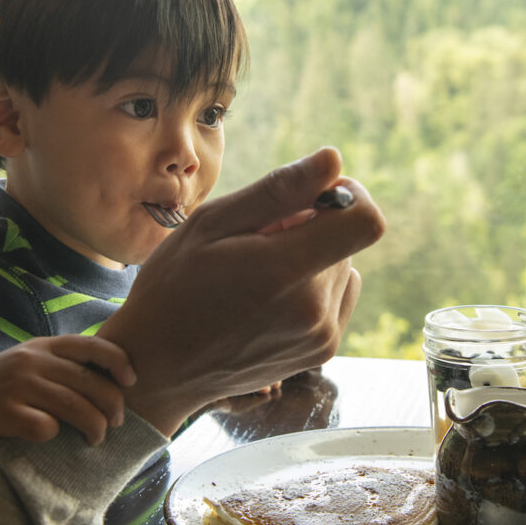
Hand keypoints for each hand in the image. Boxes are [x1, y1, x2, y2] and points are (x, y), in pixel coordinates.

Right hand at [0, 335, 135, 444]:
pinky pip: (43, 427)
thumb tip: (117, 377)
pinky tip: (55, 437)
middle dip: (111, 405)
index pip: (91, 345)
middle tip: (117, 421)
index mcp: (47, 345)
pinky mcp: (4, 412)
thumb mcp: (38, 358)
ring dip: (93, 426)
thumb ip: (69, 362)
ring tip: (96, 437)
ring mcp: (18, 385)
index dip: (118, 361)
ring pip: (72, 406)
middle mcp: (34, 360)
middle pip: (87, 382)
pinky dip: (55, 434)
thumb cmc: (14, 380)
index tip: (131, 380)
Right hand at [98, 146, 384, 434]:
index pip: (365, 221)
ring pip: (341, 266)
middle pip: (346, 239)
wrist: (160, 366)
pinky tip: (269, 296)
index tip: (314, 194)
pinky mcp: (322, 352)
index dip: (349, 195)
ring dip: (311, 257)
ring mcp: (321, 336)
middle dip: (310, 227)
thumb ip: (278, 190)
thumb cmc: (174, 286)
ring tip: (257, 272)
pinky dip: (311, 285)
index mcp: (284, 271)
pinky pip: (336, 296)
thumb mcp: (211, 224)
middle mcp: (313, 310)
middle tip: (256, 241)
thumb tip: (333, 158)